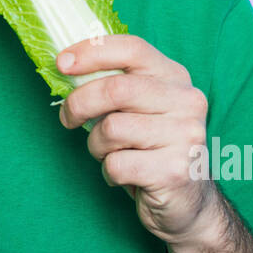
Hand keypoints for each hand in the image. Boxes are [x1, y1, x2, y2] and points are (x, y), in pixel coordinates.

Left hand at [56, 36, 221, 248]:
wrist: (190, 203)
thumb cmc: (152, 148)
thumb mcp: (141, 108)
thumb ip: (115, 85)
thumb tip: (66, 65)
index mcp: (175, 78)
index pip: (132, 49)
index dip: (91, 52)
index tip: (62, 63)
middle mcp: (186, 101)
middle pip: (115, 89)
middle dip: (79, 104)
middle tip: (68, 118)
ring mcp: (184, 136)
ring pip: (112, 129)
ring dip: (96, 145)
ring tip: (110, 153)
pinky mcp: (174, 171)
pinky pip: (117, 164)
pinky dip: (109, 172)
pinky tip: (125, 175)